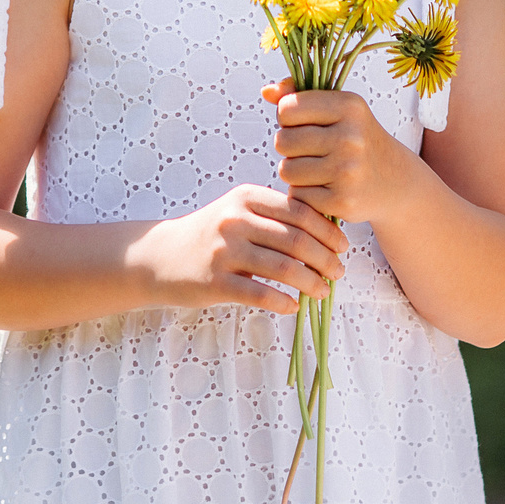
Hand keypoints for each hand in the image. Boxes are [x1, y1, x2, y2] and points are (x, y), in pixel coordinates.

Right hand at [129, 184, 348, 313]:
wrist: (161, 256)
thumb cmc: (211, 235)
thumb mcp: (239, 213)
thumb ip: (275, 217)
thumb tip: (327, 234)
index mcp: (246, 197)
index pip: (300, 211)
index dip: (328, 231)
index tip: (343, 246)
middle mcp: (235, 220)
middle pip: (296, 240)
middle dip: (325, 259)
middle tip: (338, 272)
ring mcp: (224, 251)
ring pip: (283, 268)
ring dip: (311, 282)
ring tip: (323, 291)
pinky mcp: (215, 282)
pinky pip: (260, 294)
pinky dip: (284, 302)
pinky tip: (293, 306)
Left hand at [268, 79, 417, 225]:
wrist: (396, 180)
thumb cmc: (356, 138)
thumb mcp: (337, 109)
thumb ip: (299, 95)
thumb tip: (266, 92)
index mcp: (349, 106)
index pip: (287, 109)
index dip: (289, 118)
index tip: (306, 124)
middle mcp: (350, 137)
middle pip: (282, 141)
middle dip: (290, 147)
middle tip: (312, 150)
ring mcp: (347, 171)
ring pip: (287, 170)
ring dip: (295, 171)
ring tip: (317, 168)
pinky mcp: (342, 201)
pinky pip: (298, 195)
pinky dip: (305, 193)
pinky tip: (326, 187)